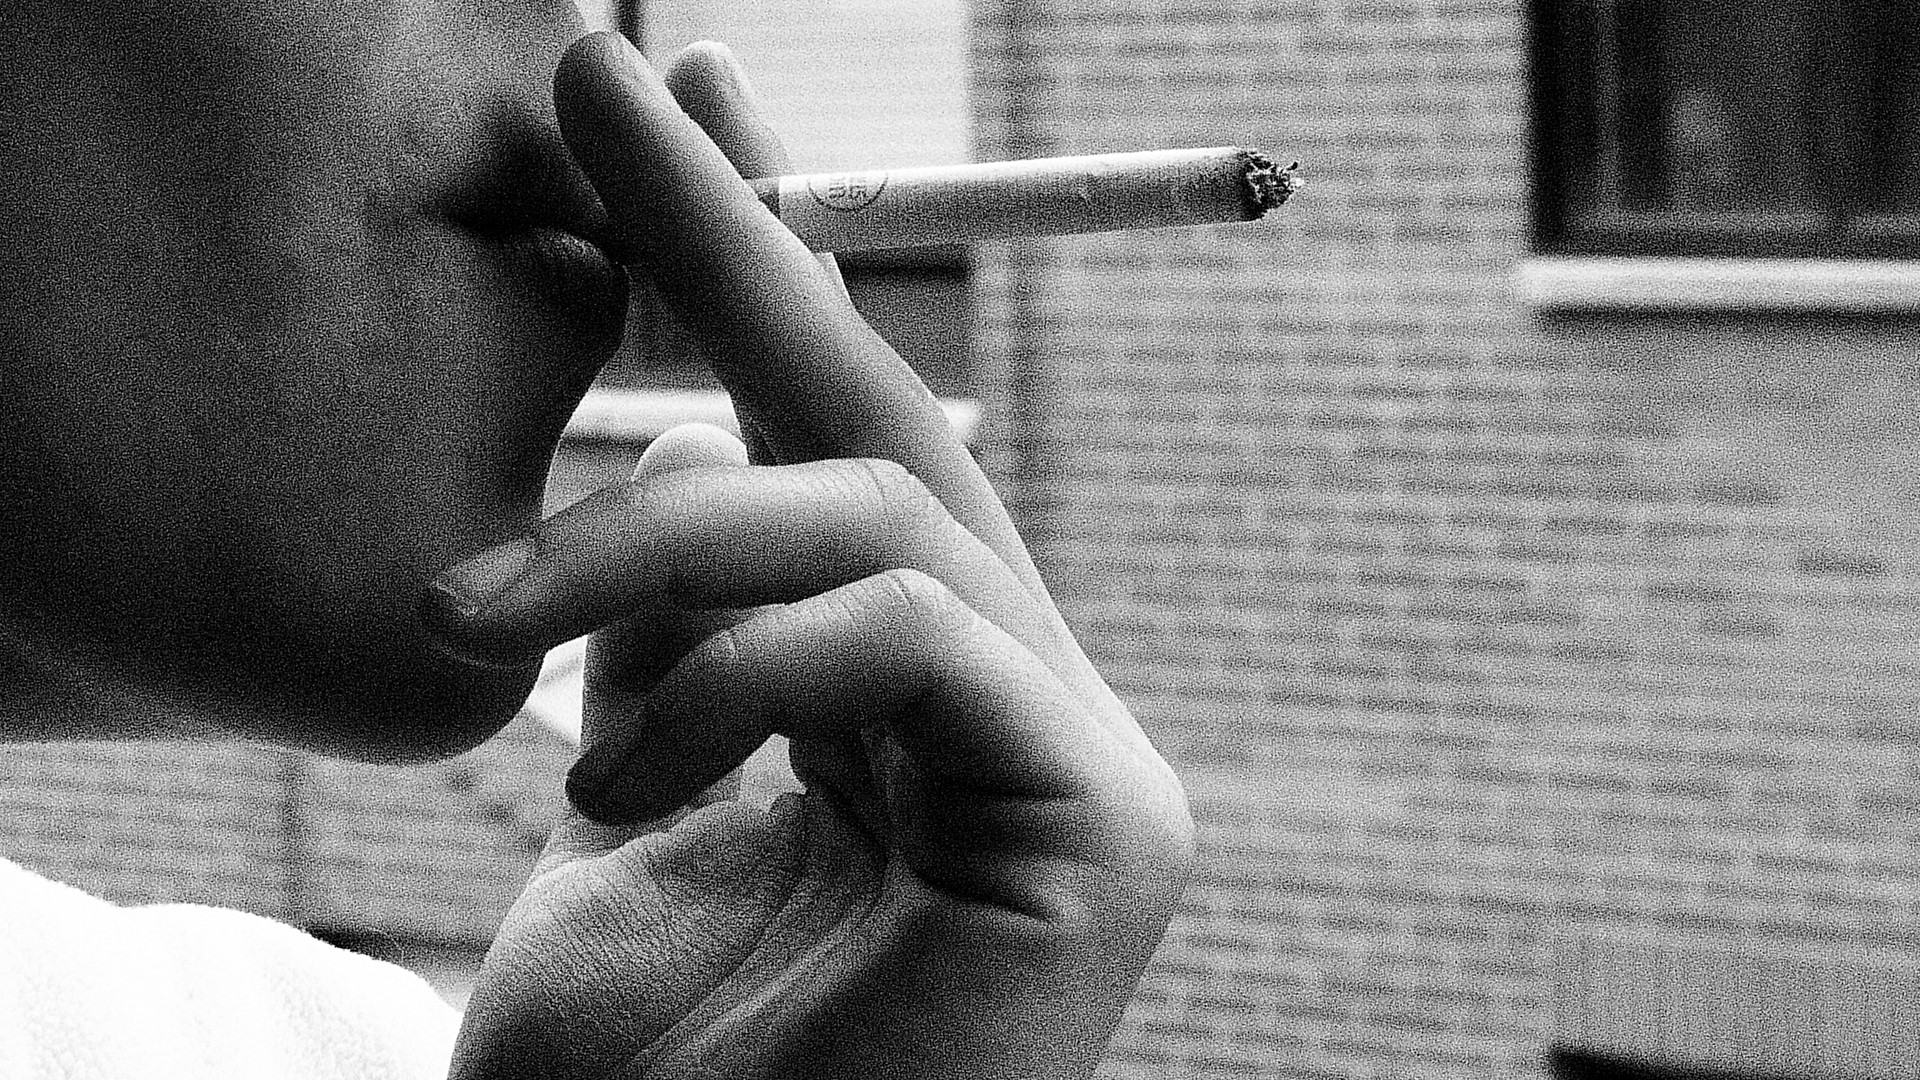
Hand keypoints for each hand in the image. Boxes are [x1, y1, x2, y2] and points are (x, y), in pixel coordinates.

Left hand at [440, 32, 1192, 1079]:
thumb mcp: (616, 789)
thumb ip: (666, 636)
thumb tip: (637, 463)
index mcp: (905, 705)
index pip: (840, 446)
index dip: (760, 259)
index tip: (671, 98)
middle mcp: (1018, 709)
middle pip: (889, 422)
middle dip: (738, 236)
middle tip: (601, 72)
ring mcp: (1085, 763)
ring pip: (885, 508)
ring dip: (656, 531)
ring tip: (490, 636)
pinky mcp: (1114, 824)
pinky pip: (921, 629)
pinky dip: (742, 667)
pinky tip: (625, 776)